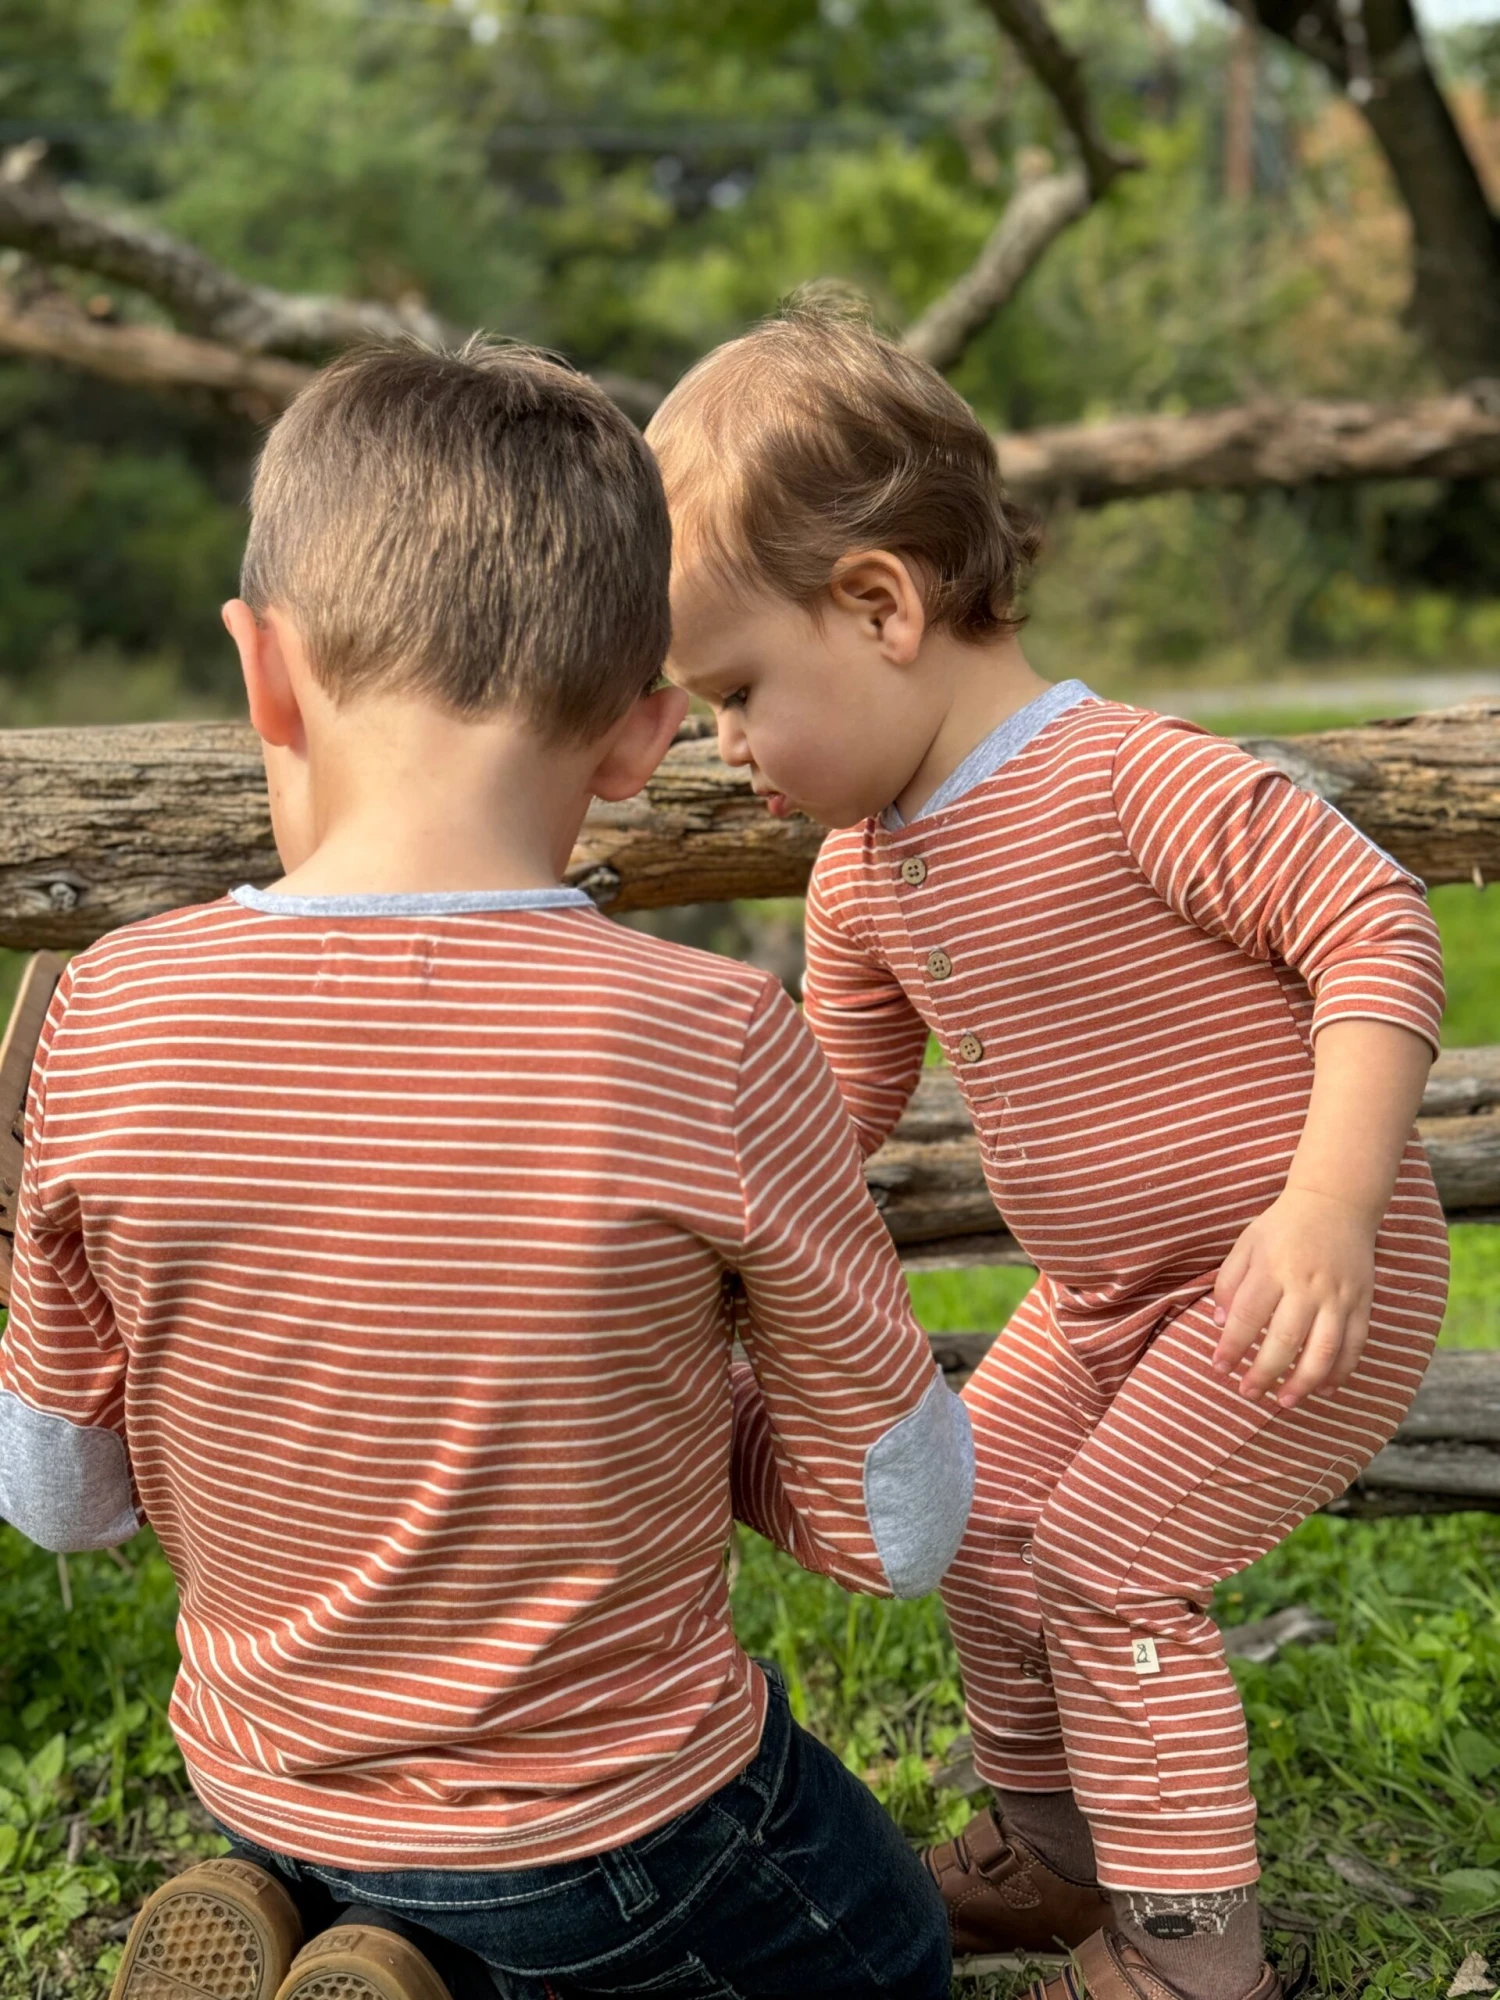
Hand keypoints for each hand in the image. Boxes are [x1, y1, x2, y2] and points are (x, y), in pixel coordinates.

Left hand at [1211, 1187, 1376, 1407]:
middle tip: (1248, 1393)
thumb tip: (1220, 1323)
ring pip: (1324, 1349)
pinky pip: (1355, 1344)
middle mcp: (1307, 1285)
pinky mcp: (1362, 1302)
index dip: (1231, 1346)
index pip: (1247, 1316)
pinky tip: (1326, 1389)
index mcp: (1273, 1268)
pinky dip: (1342, 1371)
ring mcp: (1339, 1296)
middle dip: (1265, 1373)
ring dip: (1304, 1382)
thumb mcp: (1247, 1244)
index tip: (1219, 1367)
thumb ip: (1229, 1282)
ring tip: (1284, 1402)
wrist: (1337, 1202)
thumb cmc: (1284, 1226)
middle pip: (1285, 1339)